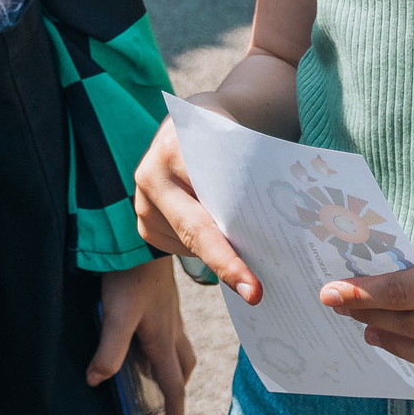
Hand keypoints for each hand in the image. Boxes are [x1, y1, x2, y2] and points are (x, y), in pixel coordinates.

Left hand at [88, 257, 194, 414]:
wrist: (141, 238)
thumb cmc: (131, 277)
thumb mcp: (116, 317)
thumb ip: (108, 351)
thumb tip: (95, 381)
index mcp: (164, 343)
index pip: (174, 391)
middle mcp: (172, 332)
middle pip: (181, 373)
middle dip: (176, 395)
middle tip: (165, 412)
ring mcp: (170, 316)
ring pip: (180, 352)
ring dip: (172, 369)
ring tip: (154, 376)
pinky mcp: (164, 302)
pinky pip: (171, 334)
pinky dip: (164, 346)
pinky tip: (145, 338)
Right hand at [131, 108, 262, 304]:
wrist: (200, 120)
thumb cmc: (229, 133)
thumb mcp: (239, 142)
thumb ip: (245, 180)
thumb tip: (271, 236)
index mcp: (173, 150)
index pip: (205, 210)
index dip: (228, 253)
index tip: (253, 288)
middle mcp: (149, 176)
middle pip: (192, 232)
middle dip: (227, 265)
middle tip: (255, 295)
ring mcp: (141, 201)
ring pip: (187, 244)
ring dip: (220, 251)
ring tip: (248, 250)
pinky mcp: (144, 222)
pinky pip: (178, 248)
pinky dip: (204, 250)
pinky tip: (221, 236)